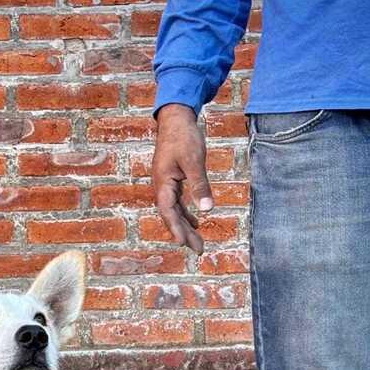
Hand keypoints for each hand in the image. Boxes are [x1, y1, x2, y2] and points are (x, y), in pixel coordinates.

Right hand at [151, 103, 213, 254]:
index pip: (168, 212)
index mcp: (163, 183)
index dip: (175, 228)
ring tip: (197, 242)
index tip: (183, 243)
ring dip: (186, 227)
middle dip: (185, 233)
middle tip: (199, 250)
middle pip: (172, 216)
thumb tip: (207, 210)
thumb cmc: (184, 137)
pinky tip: (195, 222)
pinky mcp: (172, 180)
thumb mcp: (194, 161)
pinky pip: (178, 203)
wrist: (175, 118)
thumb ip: (200, 185)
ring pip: (175, 211)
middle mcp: (162, 187)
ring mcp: (166, 184)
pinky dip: (186, 214)